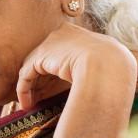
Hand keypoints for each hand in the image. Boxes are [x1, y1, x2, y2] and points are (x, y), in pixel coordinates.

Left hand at [16, 22, 136, 110]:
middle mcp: (64, 34)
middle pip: (45, 56)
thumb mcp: (104, 66)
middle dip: (39, 77)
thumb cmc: (113, 71)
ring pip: (33, 66)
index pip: (62, 49)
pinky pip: (27, 74)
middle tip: (37, 95)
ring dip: (29, 86)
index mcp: (82, 35)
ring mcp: (51, 43)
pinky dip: (24, 90)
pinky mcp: (41, 56)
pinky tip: (27, 104)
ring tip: (29, 103)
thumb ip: (94, 69)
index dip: (55, 66)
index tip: (54, 84)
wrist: (108, 66)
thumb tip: (92, 84)